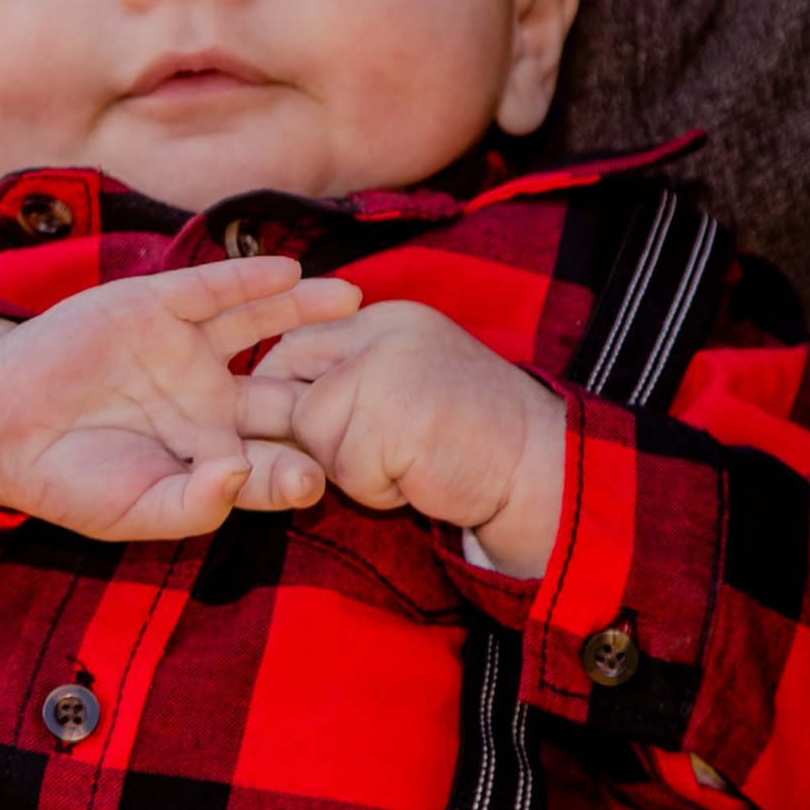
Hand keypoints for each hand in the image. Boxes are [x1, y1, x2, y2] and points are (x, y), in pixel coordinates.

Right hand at [0, 258, 360, 541]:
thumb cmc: (69, 480)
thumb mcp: (133, 511)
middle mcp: (212, 398)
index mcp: (213, 453)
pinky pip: (212, 291)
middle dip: (329, 381)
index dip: (301, 466)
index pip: (275, 459)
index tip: (323, 477)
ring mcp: (187, 349)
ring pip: (261, 325)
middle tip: (381, 374)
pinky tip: (288, 271)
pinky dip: (248, 279)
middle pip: (285, 387)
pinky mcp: (157, 307)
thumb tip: (243, 479)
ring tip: (354, 298)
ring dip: (306, 310)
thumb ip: (194, 506)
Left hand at [254, 298, 566, 577]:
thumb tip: (269, 404)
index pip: (295, 345)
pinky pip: (346, 469)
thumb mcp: (407, 383)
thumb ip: (351, 379)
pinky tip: (419, 477)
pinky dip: (376, 490)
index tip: (300, 433)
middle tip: (372, 455)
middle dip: (313, 437)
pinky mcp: (395, 416)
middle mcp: (381, 332)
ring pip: (313, 432)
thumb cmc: (471, 436)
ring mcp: (388, 369)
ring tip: (408, 462)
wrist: (540, 466)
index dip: (285, 394)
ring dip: (352, 468)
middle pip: (294, 391)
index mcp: (384, 319)